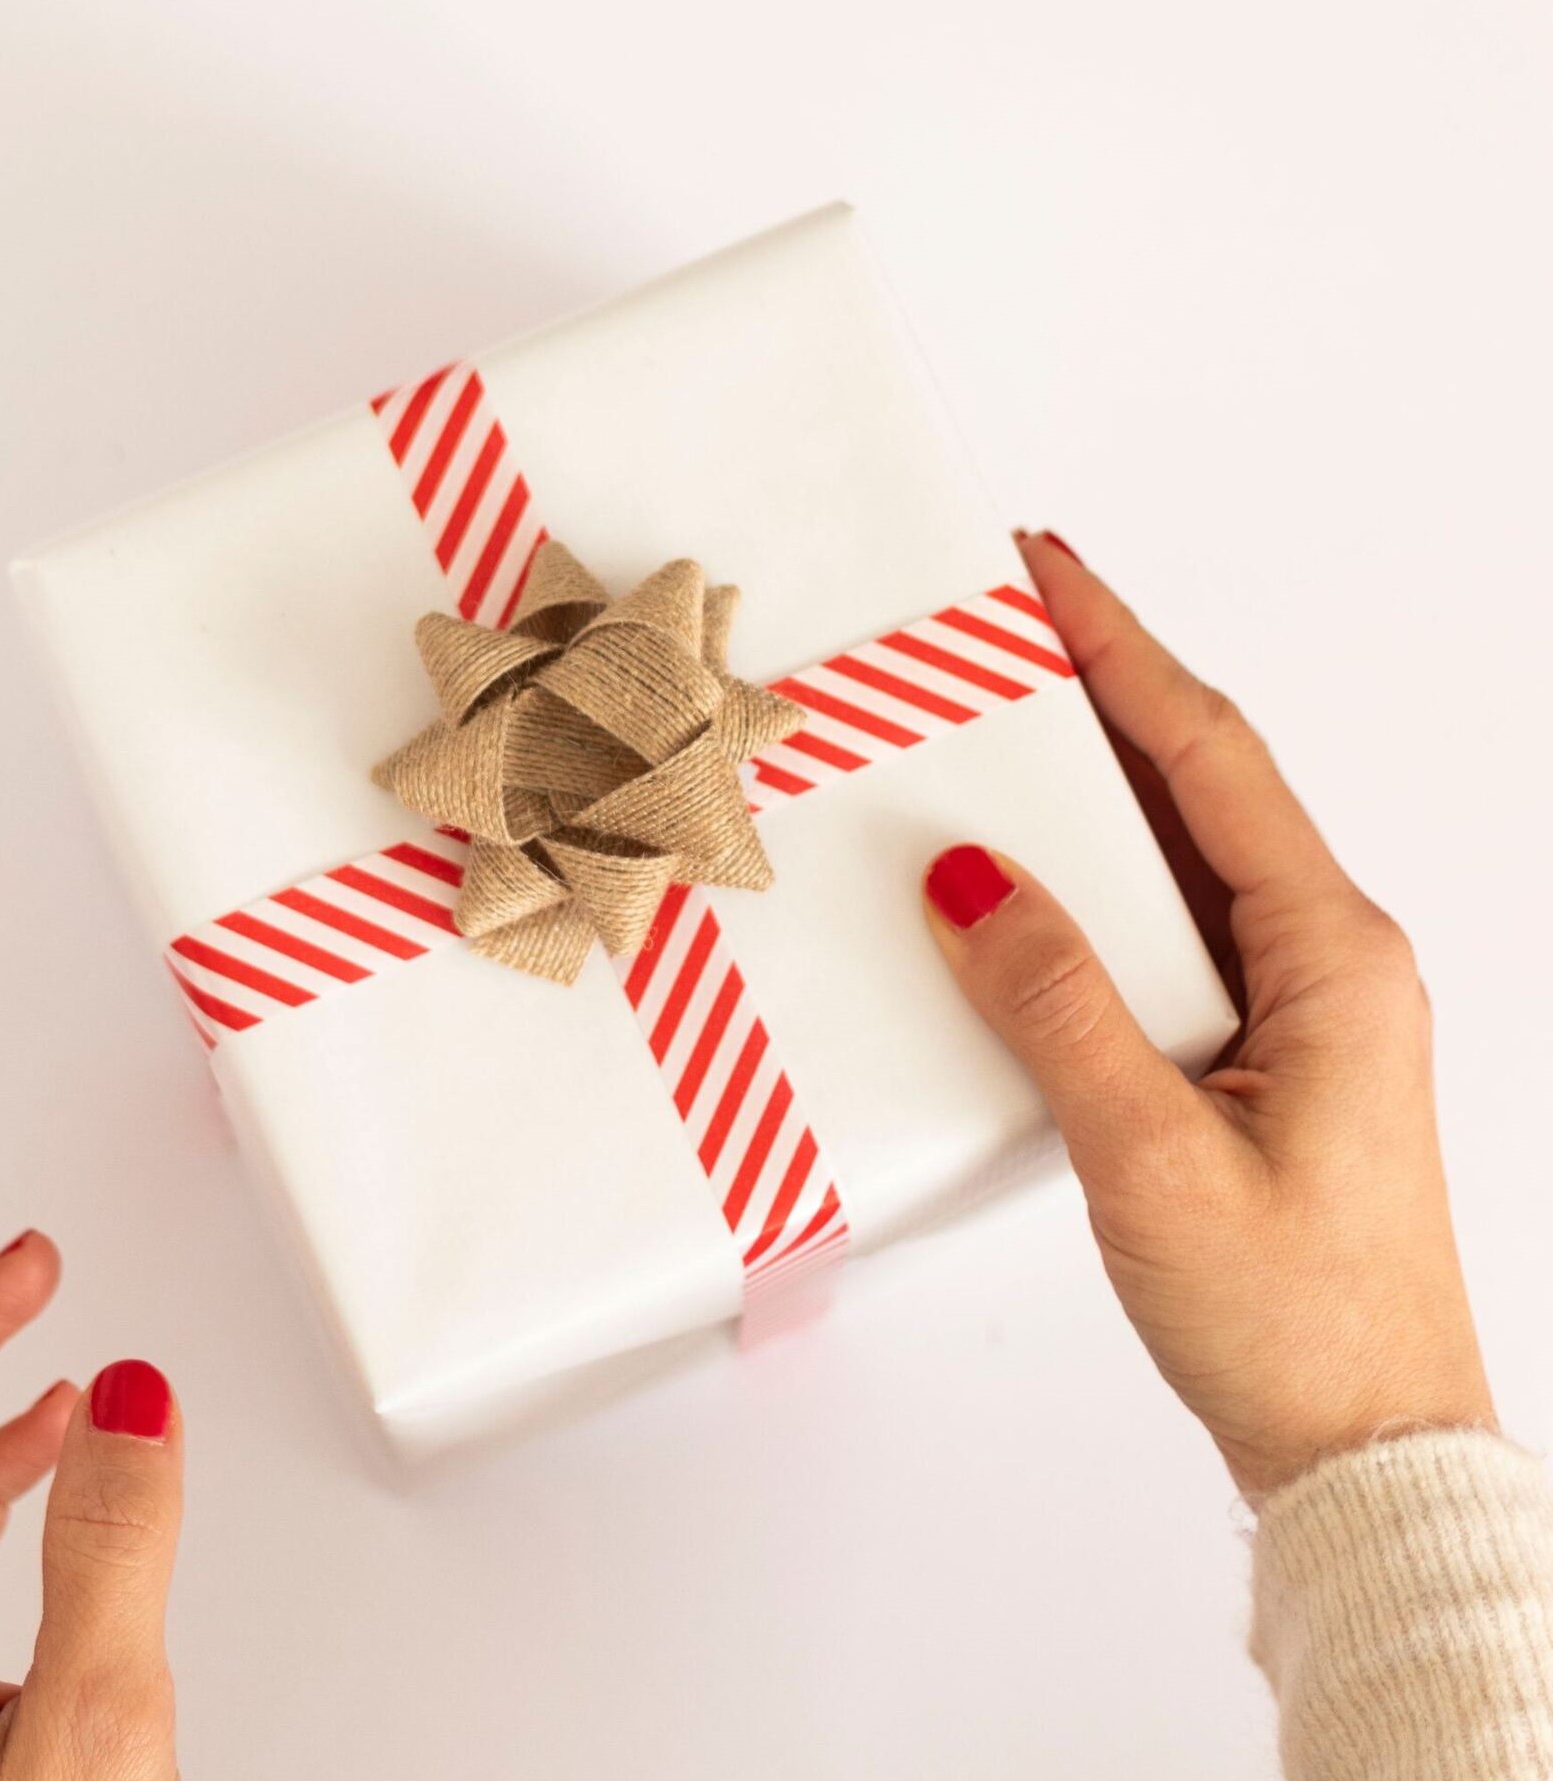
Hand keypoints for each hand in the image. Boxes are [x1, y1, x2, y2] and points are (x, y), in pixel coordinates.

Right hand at [920, 532, 1493, 1496]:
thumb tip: (968, 881)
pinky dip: (1091, 890)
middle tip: (999, 628)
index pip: (1210, 759)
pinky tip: (1024, 890)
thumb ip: (1057, 1007)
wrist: (1366, 1447)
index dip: (1123, 650)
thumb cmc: (1293, 1319)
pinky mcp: (1258, 1061)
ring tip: (992, 734)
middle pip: (1199, 786)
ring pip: (1179, 860)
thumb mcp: (1152, 1158)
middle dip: (1099, 695)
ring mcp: (1298, 1011)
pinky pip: (1166, 936)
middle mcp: (1329, 962)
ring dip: (1089, 792)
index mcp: (1333, 957)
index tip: (1046, 572)